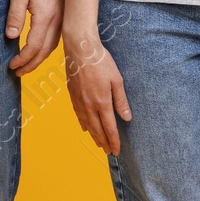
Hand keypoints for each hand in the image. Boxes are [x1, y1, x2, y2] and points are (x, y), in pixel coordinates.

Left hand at [6, 0, 61, 74]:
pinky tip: (40, 47)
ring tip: (28, 64)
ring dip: (40, 57)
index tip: (11, 65)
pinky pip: (58, 36)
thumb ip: (15, 15)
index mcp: (46, 16)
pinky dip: (48, 47)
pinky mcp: (66, 12)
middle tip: (18, 72)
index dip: (22, 59)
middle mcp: (59, 19)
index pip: (34, 47)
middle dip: (31, 64)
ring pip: (54, 45)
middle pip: (45, 51)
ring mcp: (65, 16)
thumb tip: (10, 37)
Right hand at [63, 30, 131, 154]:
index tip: (117, 151)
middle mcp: (89, 105)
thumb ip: (121, 101)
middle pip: (97, 130)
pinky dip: (83, 124)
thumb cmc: (101, 61)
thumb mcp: (117, 80)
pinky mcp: (72, 95)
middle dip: (104, 142)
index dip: (114, 141)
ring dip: (93, 136)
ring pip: (87, 124)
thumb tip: (127, 118)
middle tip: (108, 152)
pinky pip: (78, 115)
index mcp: (101, 102)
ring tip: (99, 144)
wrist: (80, 49)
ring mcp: (79, 101)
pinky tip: (86, 128)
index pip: (109, 128)